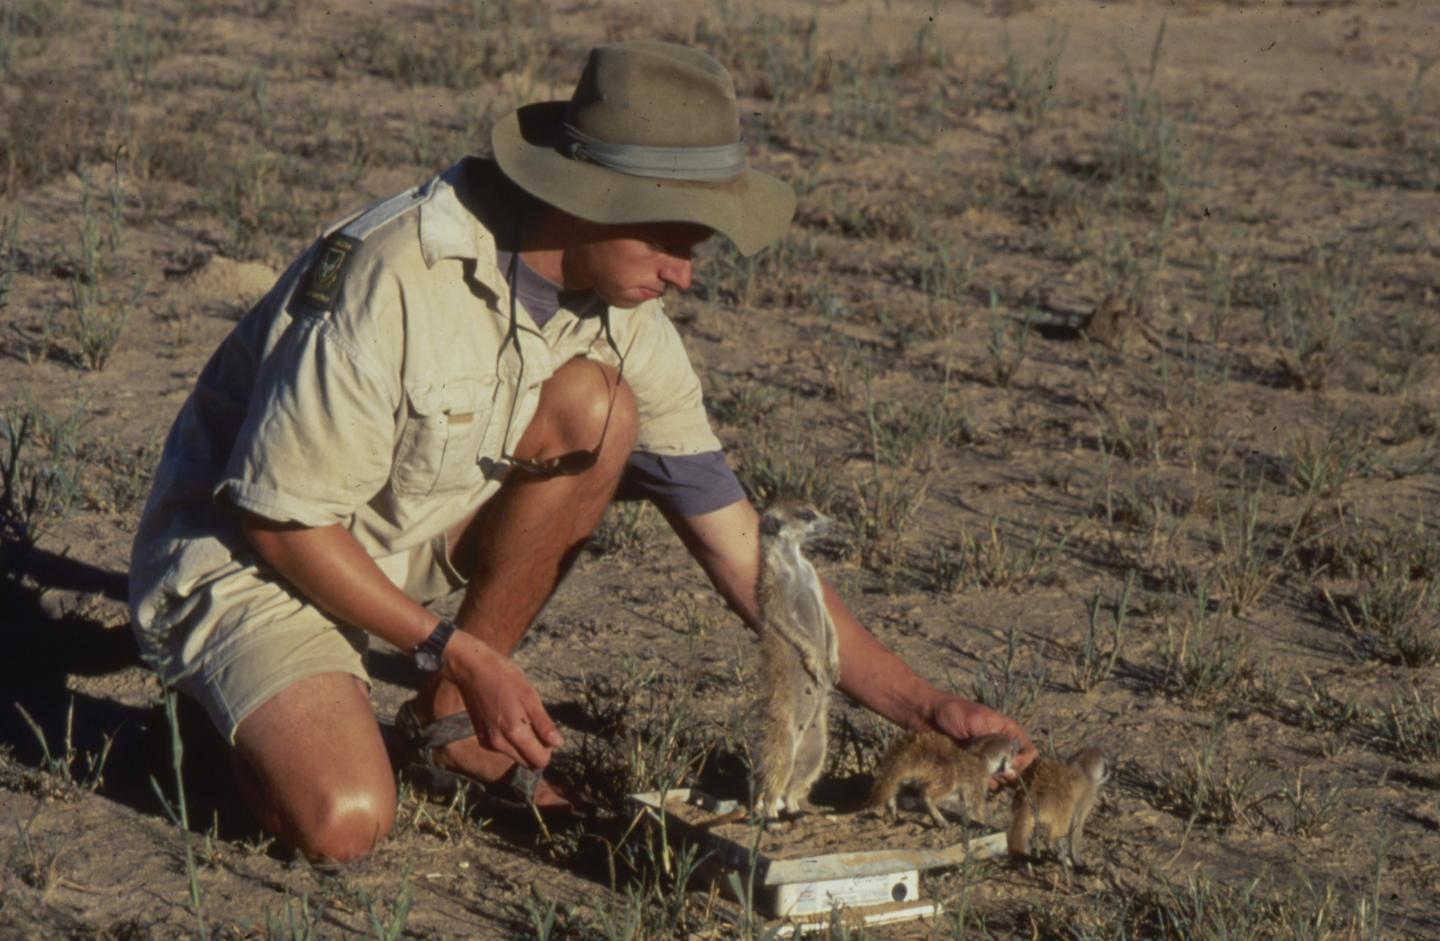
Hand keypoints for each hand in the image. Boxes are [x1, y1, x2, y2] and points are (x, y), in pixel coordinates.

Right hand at [440, 633, 563, 770]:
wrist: (471, 668)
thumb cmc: (504, 677)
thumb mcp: (529, 695)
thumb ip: (543, 723)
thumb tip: (558, 743)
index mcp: (514, 732)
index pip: (539, 761)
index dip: (548, 749)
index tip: (547, 732)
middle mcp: (499, 743)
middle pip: (527, 762)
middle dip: (536, 748)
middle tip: (536, 723)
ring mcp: (487, 741)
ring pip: (514, 756)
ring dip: (522, 744)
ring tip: (520, 716)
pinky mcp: (480, 736)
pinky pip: (502, 748)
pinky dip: (509, 739)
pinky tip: (507, 717)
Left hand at [928, 696, 1035, 787]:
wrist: (924, 714)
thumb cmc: (952, 711)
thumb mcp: (979, 721)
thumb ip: (998, 742)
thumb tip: (1012, 766)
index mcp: (1006, 731)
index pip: (1029, 752)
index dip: (1023, 762)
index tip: (1009, 766)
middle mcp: (999, 746)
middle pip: (1015, 769)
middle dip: (1006, 773)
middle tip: (991, 770)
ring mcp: (985, 757)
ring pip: (998, 778)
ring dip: (990, 779)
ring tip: (977, 772)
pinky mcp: (970, 767)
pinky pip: (981, 781)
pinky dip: (977, 782)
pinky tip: (968, 777)